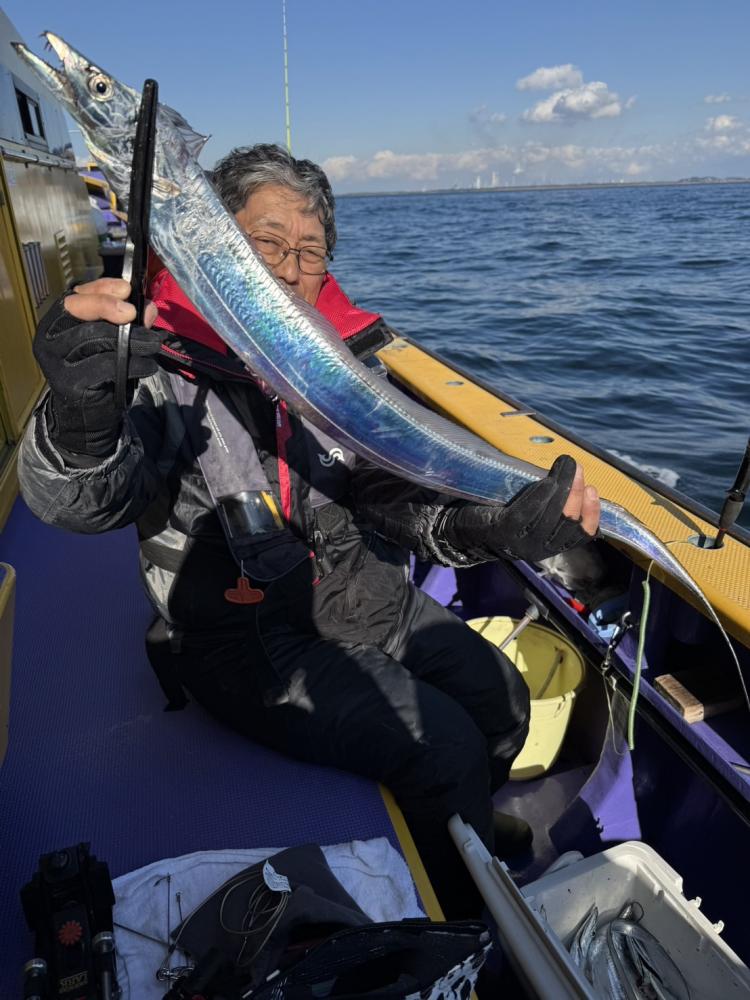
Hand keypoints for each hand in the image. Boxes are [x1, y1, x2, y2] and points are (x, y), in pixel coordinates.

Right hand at [34, 278, 163, 459]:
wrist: (88, 415)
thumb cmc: (100, 373)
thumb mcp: (114, 341)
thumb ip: (129, 323)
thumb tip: (149, 308)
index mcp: (57, 321)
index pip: (76, 294)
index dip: (102, 288)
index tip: (127, 289)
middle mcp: (49, 337)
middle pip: (79, 310)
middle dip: (110, 306)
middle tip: (135, 314)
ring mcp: (56, 360)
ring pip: (95, 337)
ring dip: (131, 338)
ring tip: (152, 344)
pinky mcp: (69, 381)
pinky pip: (106, 365)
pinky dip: (133, 364)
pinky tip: (148, 365)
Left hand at [441, 455, 600, 563]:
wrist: (459, 527)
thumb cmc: (500, 514)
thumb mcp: (530, 515)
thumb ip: (551, 506)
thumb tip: (574, 477)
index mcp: (549, 546)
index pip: (581, 535)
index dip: (591, 513)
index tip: (592, 490)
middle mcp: (537, 550)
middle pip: (568, 522)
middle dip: (576, 492)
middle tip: (577, 468)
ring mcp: (520, 543)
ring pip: (550, 515)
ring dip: (562, 487)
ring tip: (566, 465)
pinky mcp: (502, 532)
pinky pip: (527, 513)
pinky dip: (540, 495)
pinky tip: (547, 479)